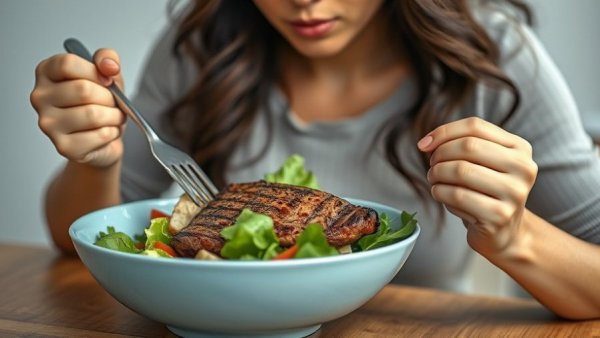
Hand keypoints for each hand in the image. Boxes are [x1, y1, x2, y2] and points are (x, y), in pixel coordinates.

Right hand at [30, 48, 125, 167]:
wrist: (104, 137)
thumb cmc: (101, 102)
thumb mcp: (107, 73)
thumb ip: (108, 59)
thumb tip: (109, 66)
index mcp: (47, 73)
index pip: (68, 64)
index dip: (96, 72)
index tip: (106, 80)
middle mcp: (40, 97)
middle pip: (83, 90)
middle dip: (109, 98)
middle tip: (112, 103)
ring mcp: (48, 124)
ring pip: (93, 114)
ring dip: (114, 116)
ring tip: (113, 117)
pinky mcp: (63, 146)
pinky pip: (100, 135)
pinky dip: (113, 133)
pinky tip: (107, 132)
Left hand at [417, 117, 537, 256]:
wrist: (504, 234)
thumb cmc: (485, 193)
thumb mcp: (481, 163)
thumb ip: (459, 145)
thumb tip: (426, 142)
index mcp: (520, 148)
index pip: (475, 126)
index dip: (444, 132)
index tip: (424, 144)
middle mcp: (523, 168)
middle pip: (468, 146)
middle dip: (439, 155)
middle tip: (432, 167)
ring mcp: (514, 193)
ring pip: (460, 171)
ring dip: (436, 175)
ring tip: (434, 181)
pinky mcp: (499, 216)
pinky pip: (456, 196)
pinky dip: (440, 193)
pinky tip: (442, 196)